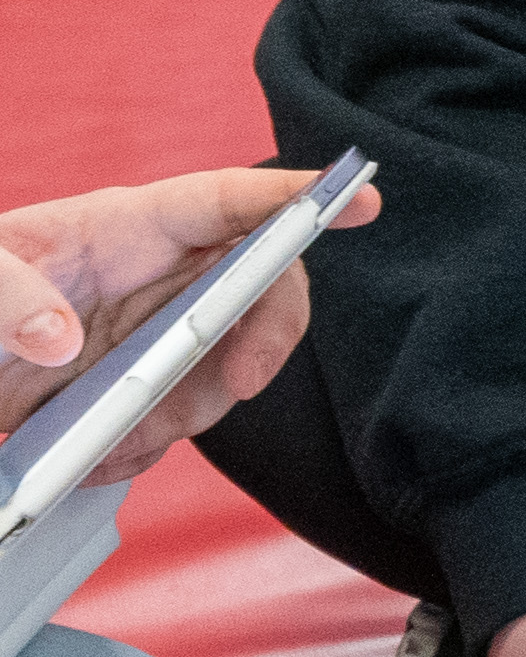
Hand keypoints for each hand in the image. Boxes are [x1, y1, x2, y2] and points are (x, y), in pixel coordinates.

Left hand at [1, 162, 377, 481]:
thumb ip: (5, 293)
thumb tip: (61, 339)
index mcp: (121, 228)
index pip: (226, 200)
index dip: (296, 197)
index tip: (358, 199)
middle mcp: (154, 276)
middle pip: (256, 287)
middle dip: (266, 336)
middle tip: (244, 382)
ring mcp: (150, 333)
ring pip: (224, 366)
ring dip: (190, 415)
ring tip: (119, 445)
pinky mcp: (134, 387)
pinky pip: (176, 420)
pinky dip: (145, 451)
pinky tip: (95, 460)